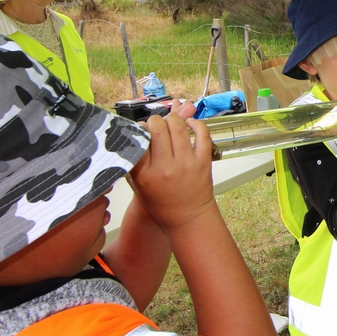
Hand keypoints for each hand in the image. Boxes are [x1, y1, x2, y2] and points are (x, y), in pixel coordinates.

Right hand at [129, 101, 215, 231]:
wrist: (188, 217)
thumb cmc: (161, 202)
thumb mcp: (138, 185)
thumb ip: (134, 161)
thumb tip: (133, 132)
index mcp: (146, 174)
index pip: (139, 139)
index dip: (139, 129)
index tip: (140, 129)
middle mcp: (165, 168)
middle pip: (158, 128)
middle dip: (155, 120)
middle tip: (155, 123)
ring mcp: (186, 163)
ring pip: (179, 127)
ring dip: (173, 118)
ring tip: (170, 121)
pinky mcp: (203, 161)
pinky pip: (202, 133)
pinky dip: (195, 123)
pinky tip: (188, 123)